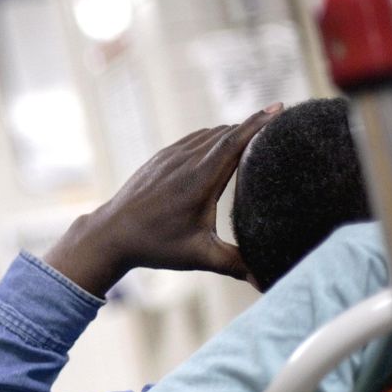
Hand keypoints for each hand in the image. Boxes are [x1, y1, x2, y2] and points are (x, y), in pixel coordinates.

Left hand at [45, 103, 282, 296]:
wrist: (111, 234)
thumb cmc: (155, 246)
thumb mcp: (198, 256)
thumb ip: (236, 264)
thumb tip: (267, 284)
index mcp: (199, 181)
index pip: (233, 142)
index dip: (258, 123)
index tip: (279, 107)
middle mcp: (185, 162)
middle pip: (225, 133)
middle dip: (253, 125)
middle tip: (280, 119)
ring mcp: (170, 156)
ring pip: (208, 134)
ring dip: (233, 130)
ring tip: (258, 130)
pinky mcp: (160, 157)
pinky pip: (192, 139)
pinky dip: (212, 136)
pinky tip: (223, 142)